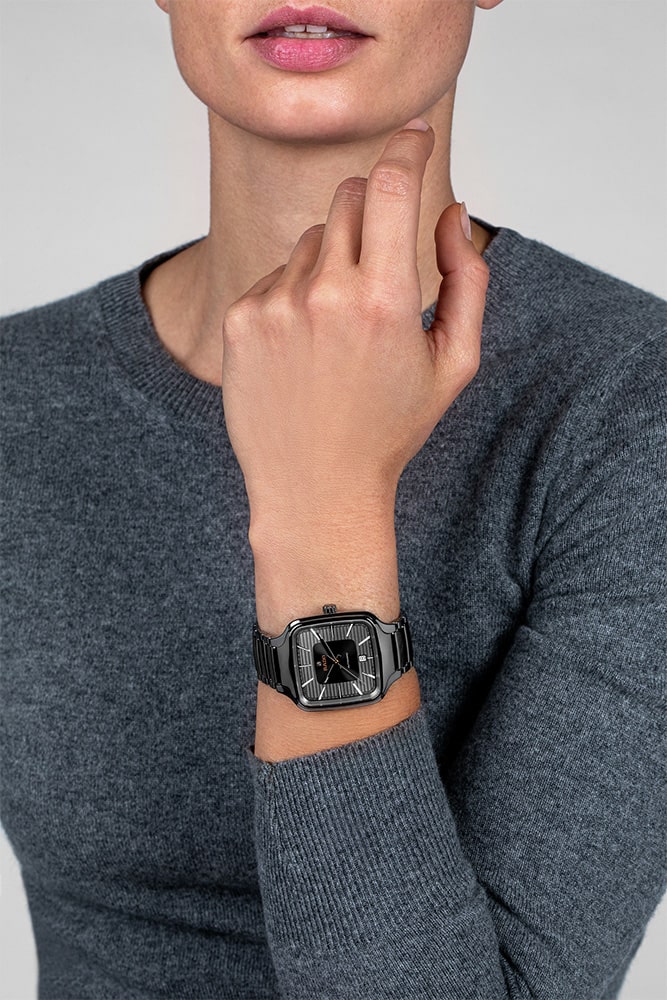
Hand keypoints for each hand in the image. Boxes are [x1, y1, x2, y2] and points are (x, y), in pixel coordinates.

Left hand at [221, 121, 488, 532]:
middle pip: (349, 197)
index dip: (408, 147)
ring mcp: (274, 305)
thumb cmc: (390, 429)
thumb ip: (467, 278)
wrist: (314, 488)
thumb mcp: (454, 363)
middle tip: (382, 261)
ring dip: (333, 260)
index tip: (415, 135)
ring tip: (339, 330)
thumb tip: (453, 210)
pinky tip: (304, 346)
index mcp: (384, 300)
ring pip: (311, 239)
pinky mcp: (240, 320)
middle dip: (373, 209)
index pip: (392, 184)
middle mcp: (324, 293)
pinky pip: (275, 274)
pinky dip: (295, 292)